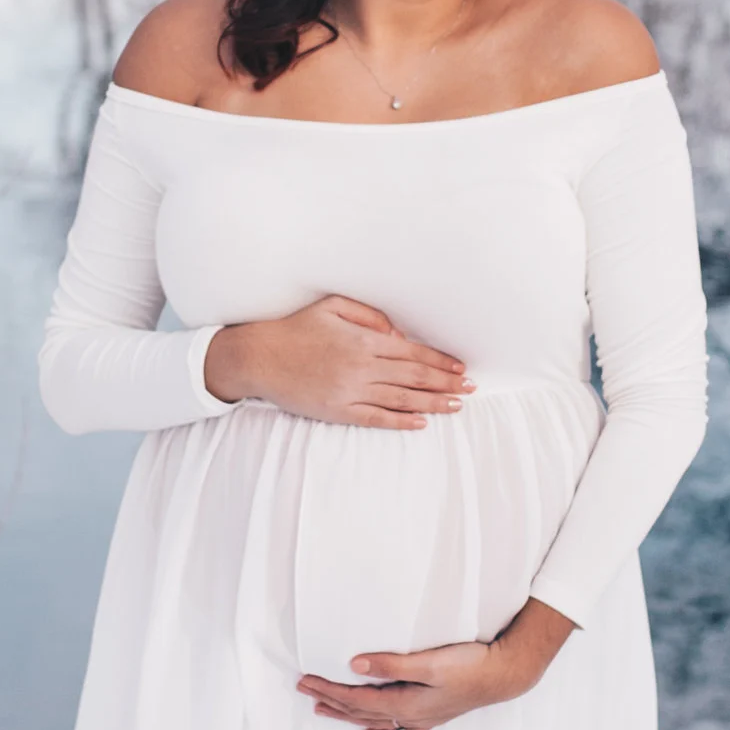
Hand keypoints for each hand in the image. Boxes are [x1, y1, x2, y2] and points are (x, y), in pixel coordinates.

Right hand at [206, 296, 468, 429]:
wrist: (259, 358)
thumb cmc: (296, 329)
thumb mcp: (333, 306)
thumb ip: (370, 316)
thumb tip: (398, 334)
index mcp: (363, 341)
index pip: (412, 353)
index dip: (440, 362)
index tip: (460, 368)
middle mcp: (361, 368)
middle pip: (414, 378)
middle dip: (446, 384)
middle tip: (470, 389)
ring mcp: (350, 392)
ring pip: (401, 400)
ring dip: (432, 404)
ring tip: (455, 406)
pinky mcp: (338, 411)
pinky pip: (375, 418)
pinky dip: (400, 421)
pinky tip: (420, 423)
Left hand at [301, 599, 574, 729]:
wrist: (506, 674)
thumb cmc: (471, 665)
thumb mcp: (430, 662)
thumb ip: (392, 665)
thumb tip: (355, 666)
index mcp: (405, 702)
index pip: (356, 697)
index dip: (329, 689)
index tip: (305, 680)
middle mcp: (410, 714)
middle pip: (360, 710)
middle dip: (331, 700)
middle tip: (305, 690)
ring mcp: (422, 716)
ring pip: (375, 719)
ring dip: (347, 714)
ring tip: (324, 710)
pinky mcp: (434, 713)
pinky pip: (398, 728)